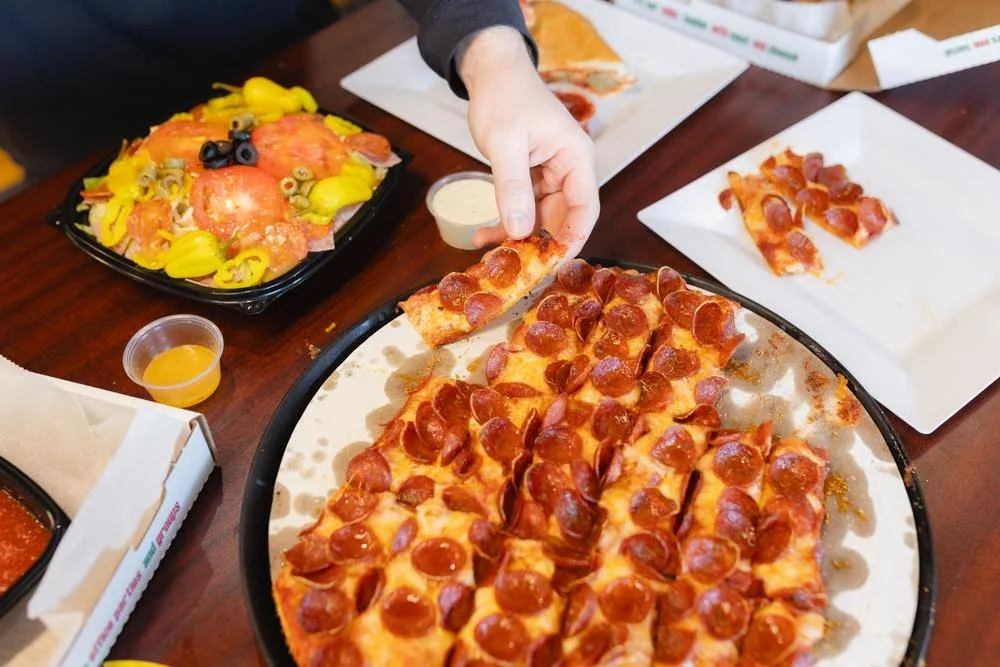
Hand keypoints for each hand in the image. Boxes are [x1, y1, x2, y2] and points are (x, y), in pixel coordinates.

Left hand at [457, 26, 598, 256]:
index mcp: (575, 158)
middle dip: (540, 245)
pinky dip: (506, 222)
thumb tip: (520, 229)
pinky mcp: (531, 178)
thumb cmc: (504, 96)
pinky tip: (484, 235)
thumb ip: (512, 186)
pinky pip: (523, 208)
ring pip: (541, 218)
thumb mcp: (505, 142)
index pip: (584, 209)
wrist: (491, 72)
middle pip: (563, 219)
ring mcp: (550, 175)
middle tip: (515, 269)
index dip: (571, 240)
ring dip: (517, 236)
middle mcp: (568, 170)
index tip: (551, 265)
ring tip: (491, 253)